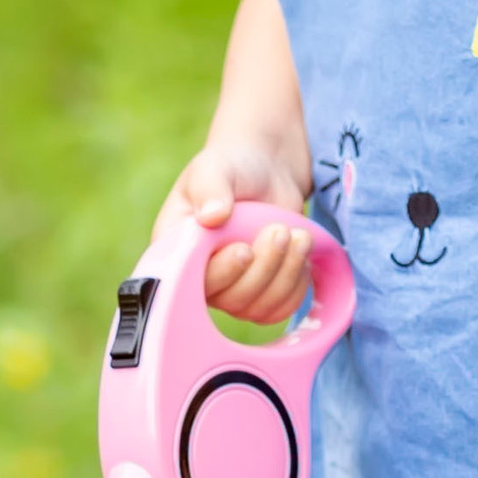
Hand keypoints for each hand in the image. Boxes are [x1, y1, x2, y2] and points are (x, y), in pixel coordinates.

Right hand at [160, 144, 310, 324]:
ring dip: (286, 274)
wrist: (265, 171)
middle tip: (281, 231)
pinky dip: (297, 286)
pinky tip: (302, 255)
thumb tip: (212, 216)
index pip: (192, 281)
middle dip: (263, 269)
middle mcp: (200, 277)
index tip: (245, 249)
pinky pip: (278, 310)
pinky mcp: (260, 293)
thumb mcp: (214, 169)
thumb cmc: (231, 167)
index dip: (222, 272)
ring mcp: (232, 289)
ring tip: (299, 236)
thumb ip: (210, 189)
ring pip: (258, 308)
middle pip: (231, 300)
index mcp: (176, 251)